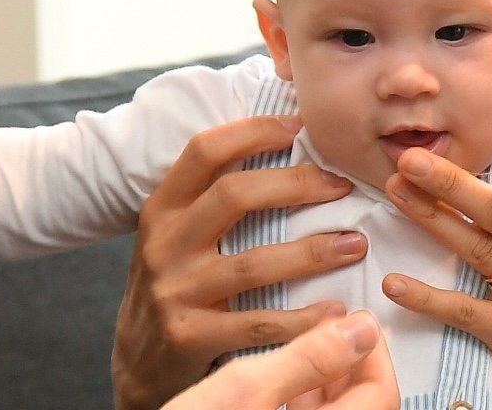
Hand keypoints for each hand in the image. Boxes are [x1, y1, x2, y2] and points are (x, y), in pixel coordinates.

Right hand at [112, 115, 367, 409]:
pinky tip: (335, 312)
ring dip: (312, 252)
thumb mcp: (177, 236)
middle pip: (233, 195)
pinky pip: (257, 325)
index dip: (252, 131)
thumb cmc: (175, 287)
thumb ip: (213, 200)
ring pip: (252, 263)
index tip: (298, 127)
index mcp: (163, 209)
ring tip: (354, 244)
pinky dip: (302, 319)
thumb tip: (282, 146)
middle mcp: (165, 244)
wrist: (137, 363)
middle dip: (296, 184)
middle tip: (342, 186)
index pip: (204, 152)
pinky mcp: (190, 337)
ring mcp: (175, 291)